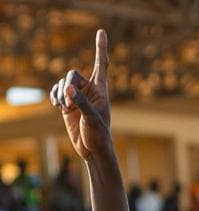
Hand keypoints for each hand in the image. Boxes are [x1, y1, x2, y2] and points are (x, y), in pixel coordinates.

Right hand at [50, 29, 111, 160]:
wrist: (92, 149)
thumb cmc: (99, 135)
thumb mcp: (92, 119)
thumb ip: (81, 103)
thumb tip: (68, 89)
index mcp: (102, 90)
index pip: (102, 65)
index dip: (100, 48)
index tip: (101, 32)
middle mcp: (90, 90)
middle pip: (73, 73)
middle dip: (67, 85)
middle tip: (69, 104)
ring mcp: (78, 96)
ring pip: (62, 83)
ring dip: (60, 94)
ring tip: (66, 109)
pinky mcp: (68, 103)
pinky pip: (56, 91)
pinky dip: (54, 96)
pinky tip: (57, 106)